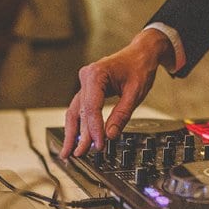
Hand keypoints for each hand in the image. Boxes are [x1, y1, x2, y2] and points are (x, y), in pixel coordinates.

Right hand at [60, 28, 174, 158]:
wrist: (141, 53)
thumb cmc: (139, 67)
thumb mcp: (135, 93)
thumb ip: (122, 115)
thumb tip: (110, 135)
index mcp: (96, 74)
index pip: (92, 107)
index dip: (94, 129)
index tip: (99, 145)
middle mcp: (86, 77)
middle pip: (80, 111)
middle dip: (80, 135)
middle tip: (78, 154)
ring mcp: (85, 83)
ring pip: (75, 111)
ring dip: (72, 133)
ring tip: (67, 152)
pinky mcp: (88, 89)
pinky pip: (80, 108)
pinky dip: (79, 124)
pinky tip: (74, 139)